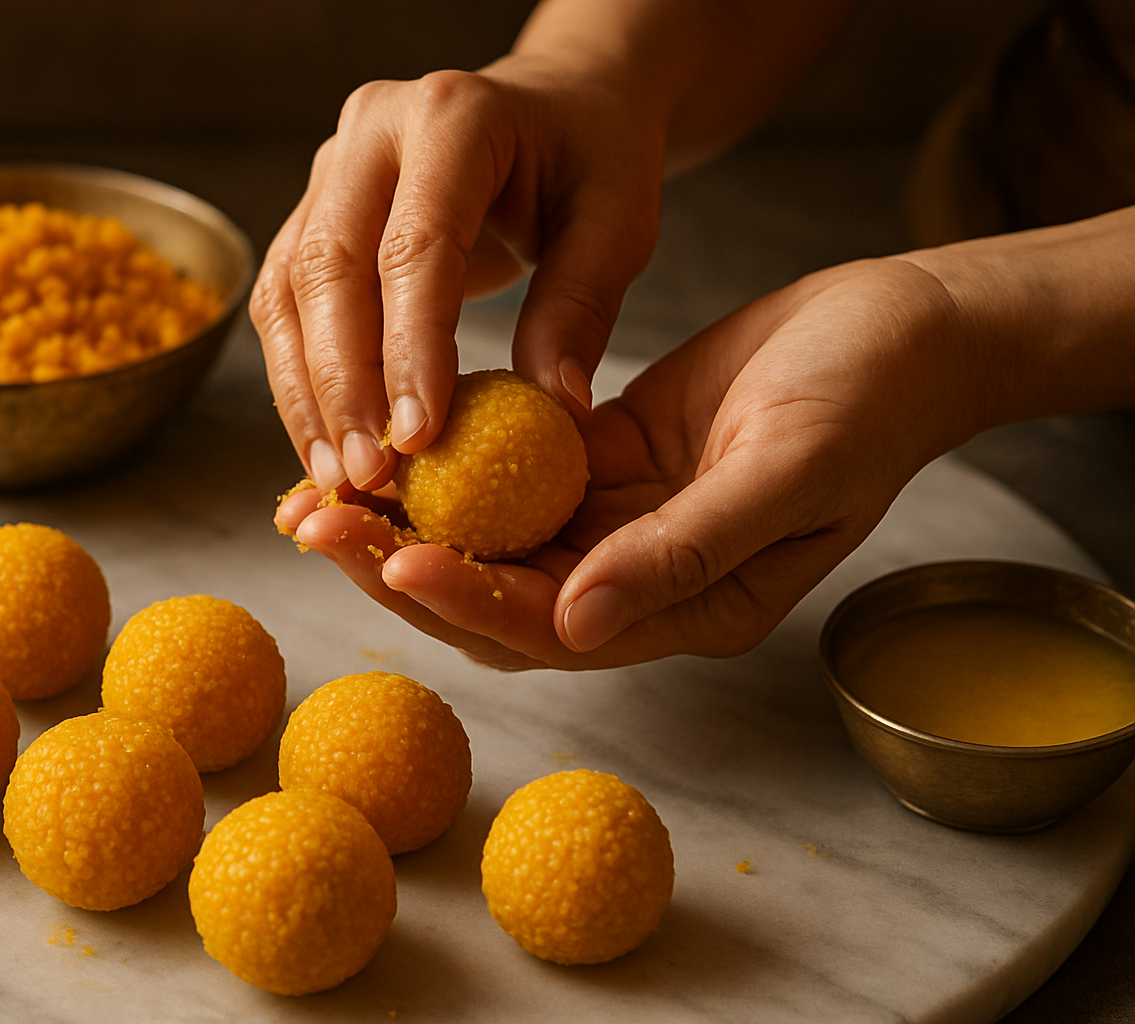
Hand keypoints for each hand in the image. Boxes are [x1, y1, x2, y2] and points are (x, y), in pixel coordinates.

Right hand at [252, 52, 666, 494]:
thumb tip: (556, 407)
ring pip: (288, 292)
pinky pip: (284, 306)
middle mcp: (370, 133)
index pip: (414, 246)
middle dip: (340, 385)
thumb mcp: (619, 220)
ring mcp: (329, 172)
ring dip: (305, 393)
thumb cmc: (591, 157)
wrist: (555, 107)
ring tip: (336, 477)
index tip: (418, 438)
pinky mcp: (310, 215)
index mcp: (452, 116)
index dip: (407, 348)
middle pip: (329, 268)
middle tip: (365, 475)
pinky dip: (298, 381)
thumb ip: (582, 306)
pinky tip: (324, 444)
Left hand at [276, 256, 986, 669]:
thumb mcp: (787, 473)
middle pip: (495, 593)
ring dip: (403, 517)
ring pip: (486, 536)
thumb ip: (683, 553)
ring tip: (315, 491)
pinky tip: (383, 435)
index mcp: (686, 608)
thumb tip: (575, 623)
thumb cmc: (868, 401)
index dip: (470, 599)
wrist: (902, 332)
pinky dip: (445, 462)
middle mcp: (636, 579)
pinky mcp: (600, 462)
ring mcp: (614, 523)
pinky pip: (507, 472)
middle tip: (312, 525)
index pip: (553, 626)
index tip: (395, 559)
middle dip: (398, 564)